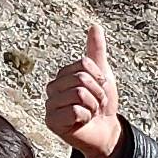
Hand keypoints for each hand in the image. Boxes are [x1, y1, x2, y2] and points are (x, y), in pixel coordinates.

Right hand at [45, 22, 122, 157]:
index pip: (83, 64)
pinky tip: (82, 122)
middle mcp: (52, 89)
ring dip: (92, 106)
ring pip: (79, 94)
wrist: (106, 131)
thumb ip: (96, 51)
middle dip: (97, 93)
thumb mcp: (103, 74)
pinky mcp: (51, 122)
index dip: (98, 77)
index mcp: (62, 76)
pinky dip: (85, 117)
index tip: (99, 89)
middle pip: (81, 78)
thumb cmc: (102, 105)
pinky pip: (74, 111)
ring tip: (90, 113)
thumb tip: (94, 26)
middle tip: (95, 104)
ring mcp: (50, 105)